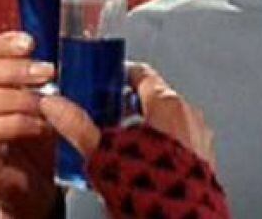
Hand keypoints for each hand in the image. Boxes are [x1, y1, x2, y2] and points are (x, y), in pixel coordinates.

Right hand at [0, 32, 57, 218]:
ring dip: (19, 98)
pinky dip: (19, 123)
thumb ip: (40, 81)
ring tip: (47, 104)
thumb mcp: (38, 102)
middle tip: (48, 71)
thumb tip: (57, 56)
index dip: (5, 44)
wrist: (32, 187)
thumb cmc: (34, 140)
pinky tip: (42, 126)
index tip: (31, 42)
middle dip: (16, 70)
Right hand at [39, 62, 214, 167]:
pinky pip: (181, 141)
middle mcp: (189, 116)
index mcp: (167, 105)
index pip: (142, 74)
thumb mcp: (104, 152)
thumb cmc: (151, 187)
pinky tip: (143, 164)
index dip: (121, 75)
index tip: (106, 80)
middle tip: (107, 114)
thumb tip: (55, 106)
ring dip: (146, 126)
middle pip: (154, 97)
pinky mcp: (205, 162)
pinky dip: (162, 144)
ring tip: (122, 144)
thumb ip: (77, 126)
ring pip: (169, 120)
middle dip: (129, 104)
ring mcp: (201, 139)